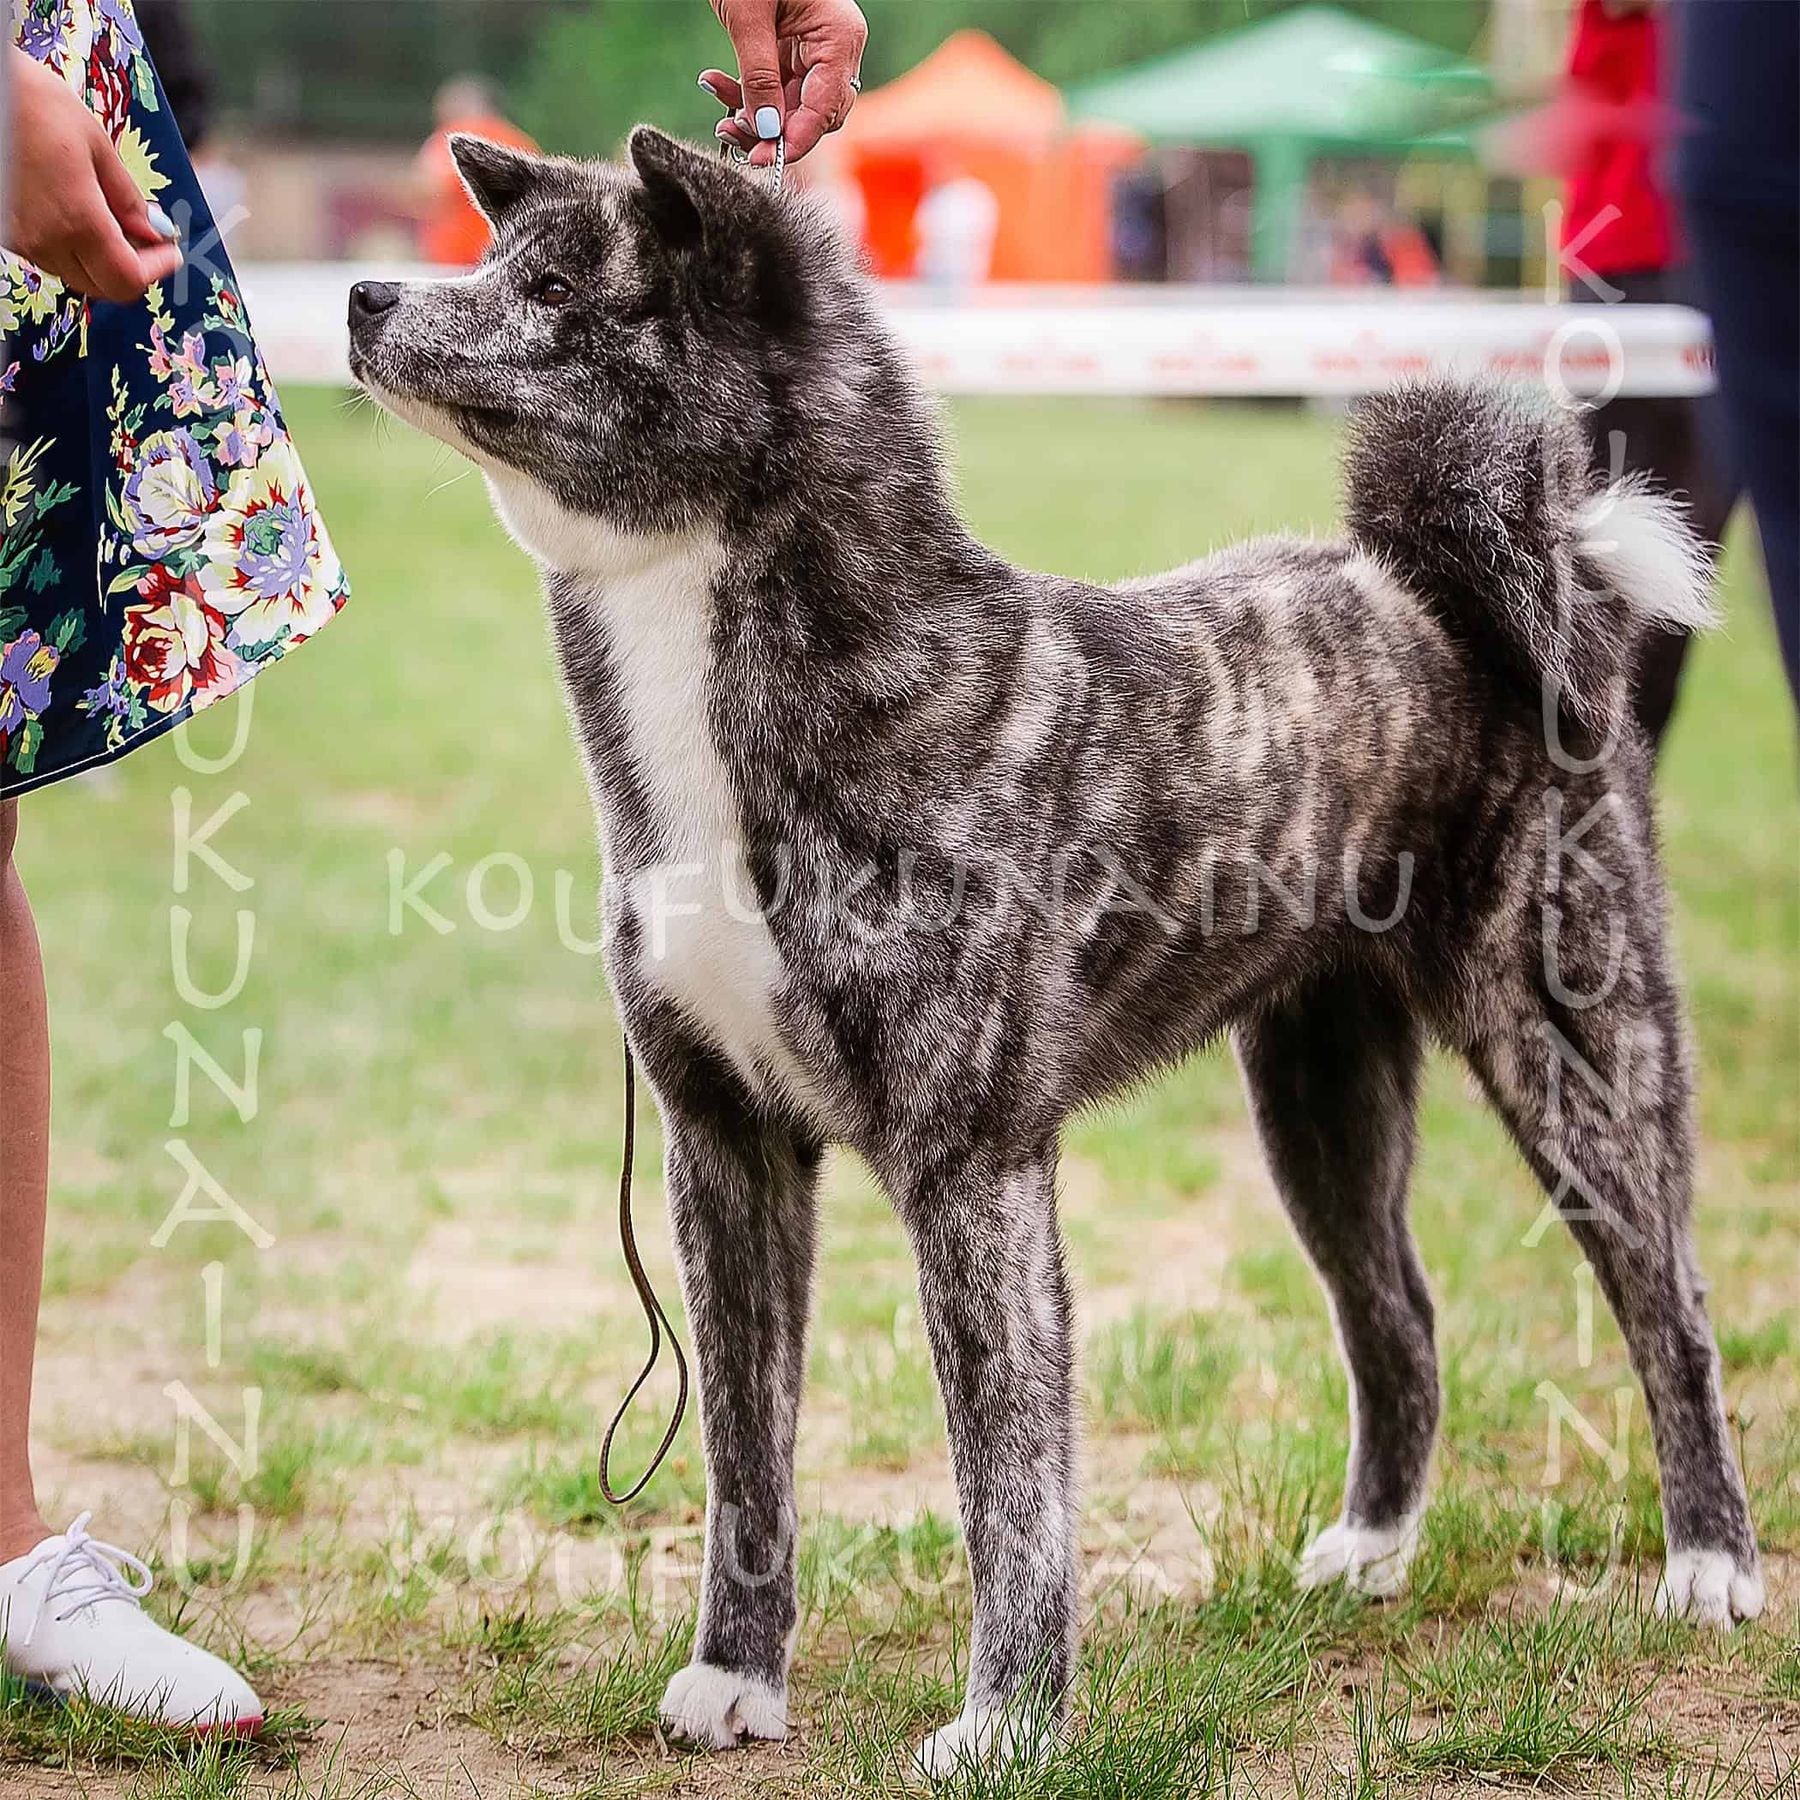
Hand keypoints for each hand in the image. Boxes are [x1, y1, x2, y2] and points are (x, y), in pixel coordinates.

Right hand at [3, 47, 181, 301]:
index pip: (128, 280)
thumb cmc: (32, 102)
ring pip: (76, 273)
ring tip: (112, 218)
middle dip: (132, 268)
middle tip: (148, 239)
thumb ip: (128, 199)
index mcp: (77, 221)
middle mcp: (45, 241)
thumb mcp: (96, 145)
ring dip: (101, 258)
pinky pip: (50, 255)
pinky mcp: (5, 232)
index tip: (170, 251)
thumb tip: (154, 231)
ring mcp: (21, 240)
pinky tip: (78, 213)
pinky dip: (73, 246)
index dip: (156, 271)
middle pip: (103, 287)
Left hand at [702, 0, 867, 166]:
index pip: (826, 109)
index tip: (763, 159)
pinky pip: (772, 90)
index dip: (796, 140)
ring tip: (718, 117)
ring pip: (789, 109)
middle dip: (772, 132)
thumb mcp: (748, 17)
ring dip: (752, 117)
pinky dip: (744, 95)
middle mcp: (834, 49)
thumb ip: (759, 75)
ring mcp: (813, 51)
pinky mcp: (789, 52)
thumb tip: (767, 130)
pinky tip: (713, 84)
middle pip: (812, 116)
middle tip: (731, 137)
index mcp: (839, 36)